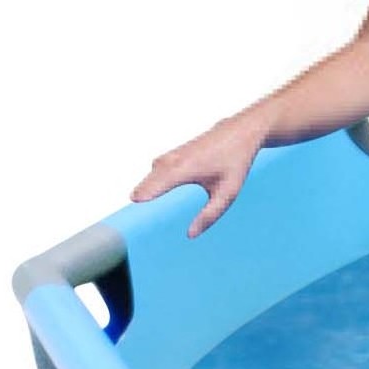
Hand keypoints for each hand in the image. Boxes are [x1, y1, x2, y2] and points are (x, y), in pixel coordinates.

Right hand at [130, 118, 270, 229]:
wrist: (237, 133)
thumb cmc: (234, 161)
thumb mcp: (228, 192)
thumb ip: (210, 214)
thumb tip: (190, 235)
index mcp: (183, 169)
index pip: (151, 188)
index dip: (141, 201)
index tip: (132, 216)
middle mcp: (169, 162)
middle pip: (144, 187)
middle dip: (142, 204)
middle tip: (142, 225)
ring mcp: (166, 158)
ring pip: (146, 181)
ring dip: (146, 195)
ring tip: (148, 212)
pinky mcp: (166, 158)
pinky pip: (151, 176)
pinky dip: (150, 187)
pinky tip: (153, 199)